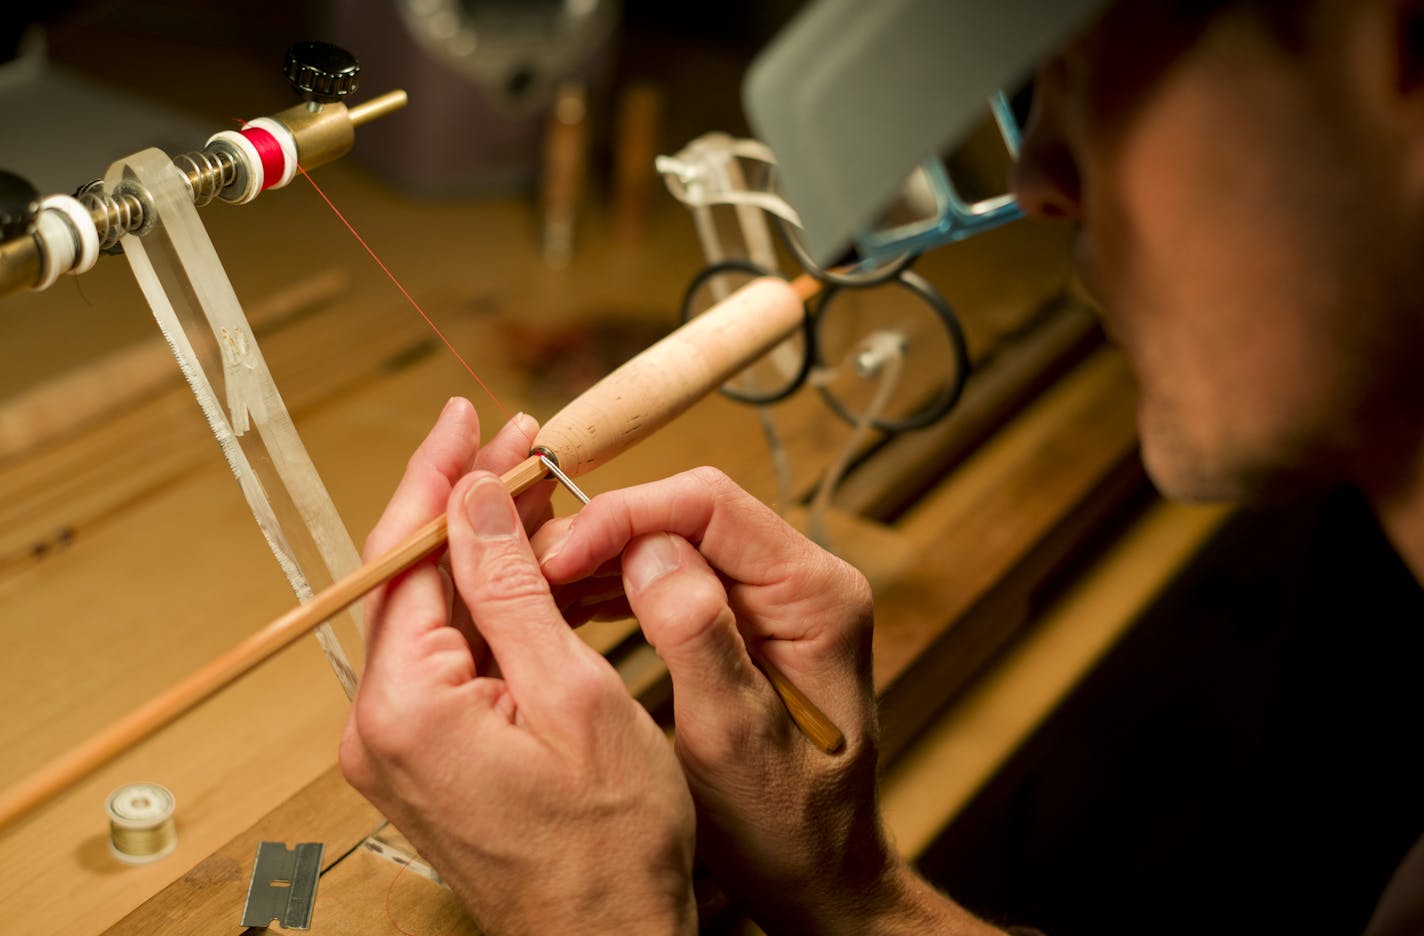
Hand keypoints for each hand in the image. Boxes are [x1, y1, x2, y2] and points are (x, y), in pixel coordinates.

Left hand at [339, 398, 696, 935]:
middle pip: (412, 579)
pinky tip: (528, 567)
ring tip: (535, 491)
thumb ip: (514, 589)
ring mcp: (394, 744)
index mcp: (406, 708)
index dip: (442, 477)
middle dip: (466, 504)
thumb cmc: (611, 843)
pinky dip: (486, 604)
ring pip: (431, 612)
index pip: (406, 557)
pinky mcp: (421, 755)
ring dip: (480, 550)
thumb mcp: (578, 696)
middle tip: (520, 443)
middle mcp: (377, 726)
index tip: (474, 417)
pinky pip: (445, 655)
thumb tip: (472, 498)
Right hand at [537, 467, 986, 933]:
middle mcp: (803, 580)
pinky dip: (619, 585)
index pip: (711, 505)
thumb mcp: (735, 737)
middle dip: (605, 532)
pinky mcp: (749, 619)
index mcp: (816, 595)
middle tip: (531, 571)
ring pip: (676, 539)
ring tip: (536, 588)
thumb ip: (699, 637)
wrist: (820, 871)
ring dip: (604, 558)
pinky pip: (676, 576)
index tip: (558, 556)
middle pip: (690, 513)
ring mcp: (777, 598)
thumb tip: (652, 550)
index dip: (625, 516)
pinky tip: (569, 606)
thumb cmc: (788, 823)